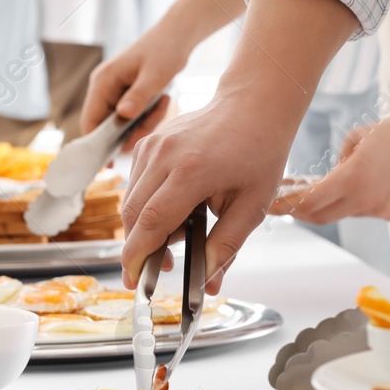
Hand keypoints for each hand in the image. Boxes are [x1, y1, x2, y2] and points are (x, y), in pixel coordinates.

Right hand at [79, 33, 188, 140]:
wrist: (176, 36)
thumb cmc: (165, 51)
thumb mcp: (155, 76)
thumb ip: (139, 96)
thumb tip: (123, 116)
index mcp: (103, 82)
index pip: (90, 122)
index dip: (96, 146)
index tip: (112, 164)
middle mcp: (103, 88)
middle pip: (107, 127)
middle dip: (131, 132)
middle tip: (154, 124)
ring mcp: (114, 92)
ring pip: (122, 124)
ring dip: (144, 123)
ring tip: (163, 105)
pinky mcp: (126, 95)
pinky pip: (133, 117)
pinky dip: (148, 117)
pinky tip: (163, 102)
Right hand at [121, 0, 360, 290]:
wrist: (253, 105)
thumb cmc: (259, 152)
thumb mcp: (252, 206)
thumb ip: (227, 246)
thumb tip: (209, 284)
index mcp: (191, 171)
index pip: (151, 223)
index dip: (137, 256)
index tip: (132, 281)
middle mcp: (163, 155)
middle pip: (133, 215)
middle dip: (140, 248)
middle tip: (162, 269)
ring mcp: (152, 145)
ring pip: (130, 200)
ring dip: (143, 228)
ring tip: (177, 237)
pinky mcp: (148, 142)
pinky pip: (136, 184)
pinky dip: (146, 205)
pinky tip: (175, 211)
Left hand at [284, 107, 389, 223]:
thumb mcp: (357, 138)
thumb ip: (336, 164)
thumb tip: (326, 184)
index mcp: (354, 177)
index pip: (309, 202)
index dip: (287, 206)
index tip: (271, 204)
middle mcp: (368, 199)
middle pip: (321, 215)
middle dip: (301, 210)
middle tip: (286, 200)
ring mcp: (383, 210)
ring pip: (344, 212)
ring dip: (331, 202)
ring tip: (321, 185)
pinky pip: (364, 210)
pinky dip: (355, 200)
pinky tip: (358, 183)